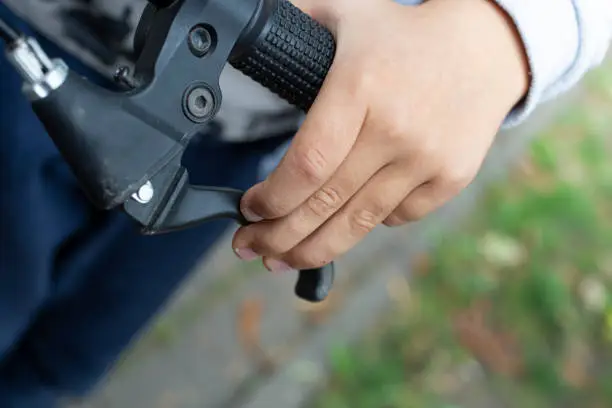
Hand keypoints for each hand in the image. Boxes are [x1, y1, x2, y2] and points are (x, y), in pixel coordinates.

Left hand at [232, 0, 529, 271]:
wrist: (482, 49)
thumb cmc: (401, 36)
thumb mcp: (345, 13)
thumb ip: (294, 20)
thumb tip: (243, 27)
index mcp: (359, 86)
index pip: (306, 165)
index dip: (271, 199)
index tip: (248, 210)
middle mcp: (394, 128)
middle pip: (324, 204)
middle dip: (278, 237)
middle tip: (250, 248)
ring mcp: (427, 158)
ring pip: (358, 223)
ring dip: (313, 250)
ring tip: (281, 261)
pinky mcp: (450, 178)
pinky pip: (396, 218)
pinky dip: (365, 223)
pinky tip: (342, 223)